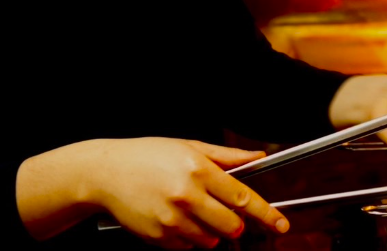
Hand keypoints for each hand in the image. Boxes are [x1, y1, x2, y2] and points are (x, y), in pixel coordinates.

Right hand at [17, 137, 289, 248]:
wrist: (105, 174)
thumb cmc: (149, 156)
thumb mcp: (190, 146)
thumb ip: (227, 156)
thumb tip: (257, 156)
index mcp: (199, 170)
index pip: (242, 197)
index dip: (265, 214)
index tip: (280, 225)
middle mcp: (187, 196)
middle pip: (230, 226)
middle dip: (236, 226)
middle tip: (227, 215)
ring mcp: (171, 220)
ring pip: (210, 241)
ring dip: (213, 233)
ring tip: (195, 212)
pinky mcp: (158, 237)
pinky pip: (188, 247)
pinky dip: (190, 238)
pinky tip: (176, 218)